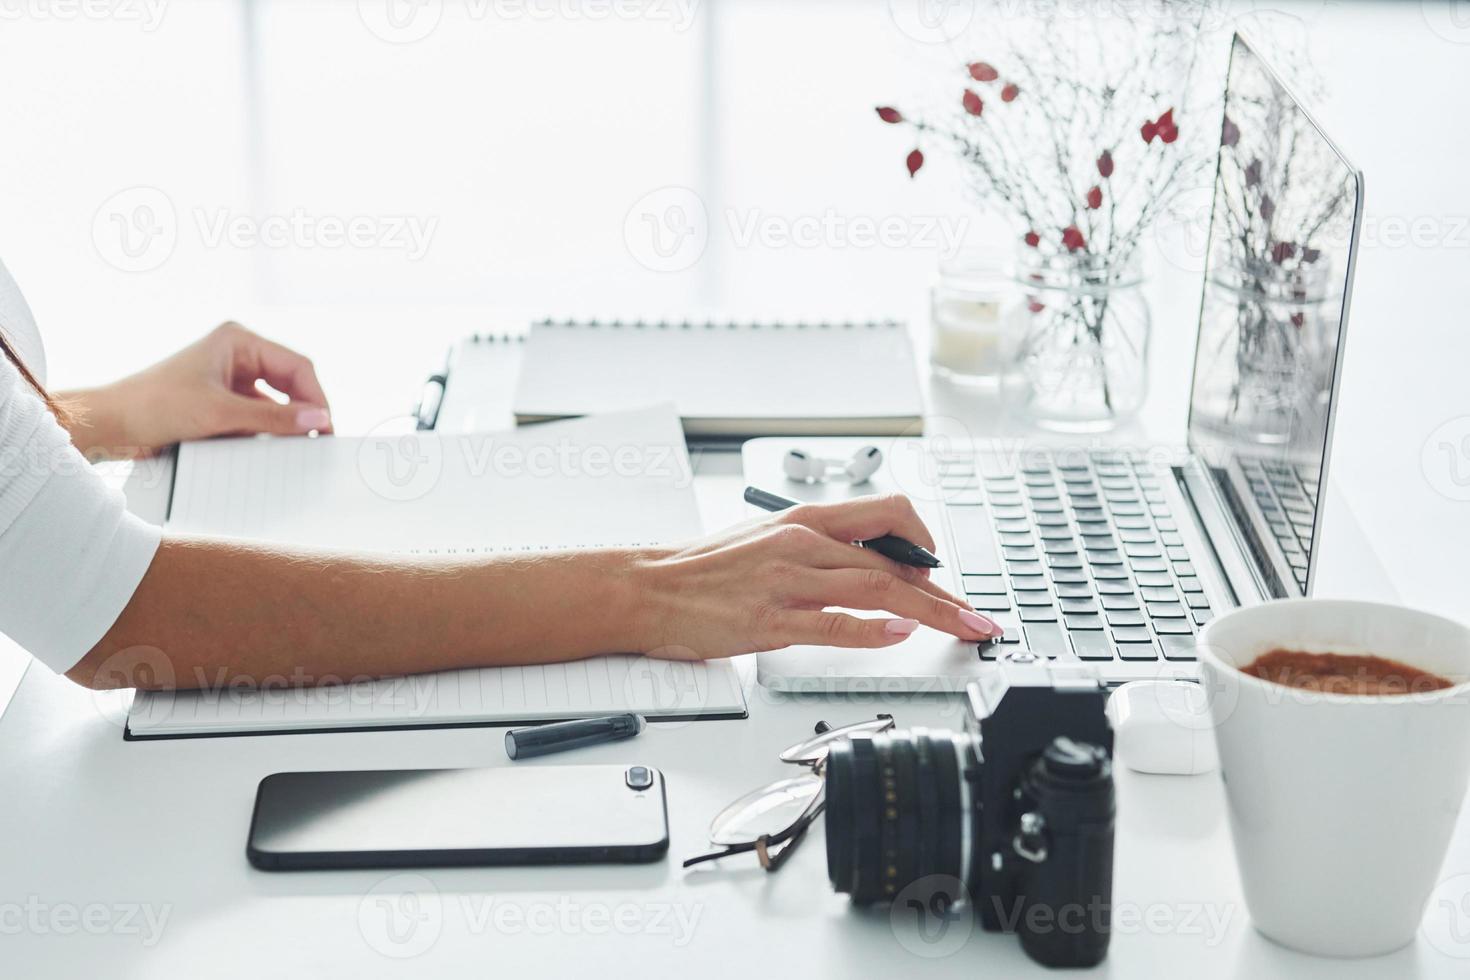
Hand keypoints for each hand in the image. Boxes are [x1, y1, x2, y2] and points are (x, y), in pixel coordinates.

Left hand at [62, 322, 331, 457]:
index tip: (325, 427)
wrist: (112, 424)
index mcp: (239, 340)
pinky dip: (267, 431)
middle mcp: (238, 354)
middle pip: (290, 382)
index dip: (315, 396)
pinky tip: (270, 447)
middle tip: (317, 439)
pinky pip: (258, 414)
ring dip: (284, 423)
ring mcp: (231, 378)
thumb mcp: (221, 413)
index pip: (297, 366)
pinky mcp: (223, 400)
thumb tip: (318, 420)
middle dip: (303, 410)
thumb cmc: (154, 405)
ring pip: (276, 401)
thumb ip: (274, 418)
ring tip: (294, 445)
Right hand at [628, 494, 1001, 659]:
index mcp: (804, 520)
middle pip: (894, 561)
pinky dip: (872, 628)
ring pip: (875, 587)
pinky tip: (899, 634)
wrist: (647, 587)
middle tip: (976, 616)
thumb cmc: (704, 569)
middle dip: (945, 592)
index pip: (887, 516)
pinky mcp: (769, 620)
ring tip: (962, 628)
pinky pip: (831, 622)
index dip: (926, 546)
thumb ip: (819, 549)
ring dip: (930, 610)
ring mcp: (786, 580)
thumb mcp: (767, 539)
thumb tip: (867, 567)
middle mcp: (801, 542)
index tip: (943, 577)